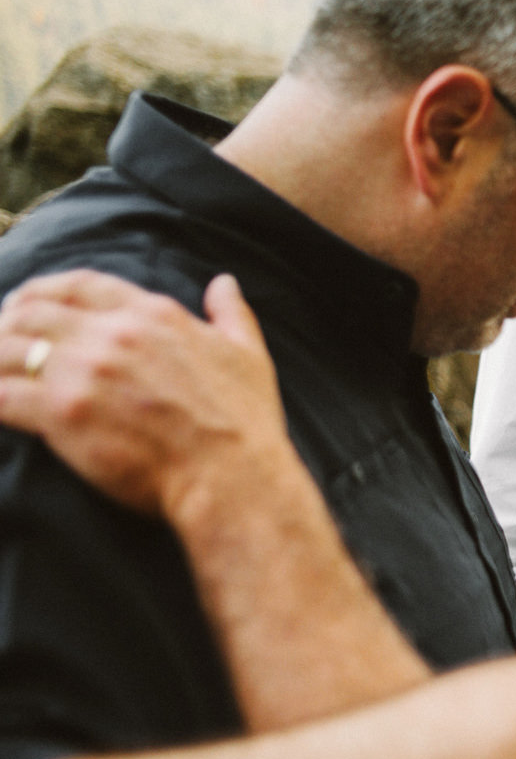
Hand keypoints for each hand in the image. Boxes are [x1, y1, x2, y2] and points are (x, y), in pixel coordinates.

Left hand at [0, 269, 291, 520]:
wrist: (232, 476)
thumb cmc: (244, 421)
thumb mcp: (248, 354)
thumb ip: (230, 313)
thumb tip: (223, 282)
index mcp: (152, 315)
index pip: (78, 284)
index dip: (43, 291)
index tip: (28, 305)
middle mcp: (112, 335)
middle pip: (30, 312)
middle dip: (7, 325)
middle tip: (3, 346)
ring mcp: (84, 373)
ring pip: (6, 349)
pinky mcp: (61, 414)